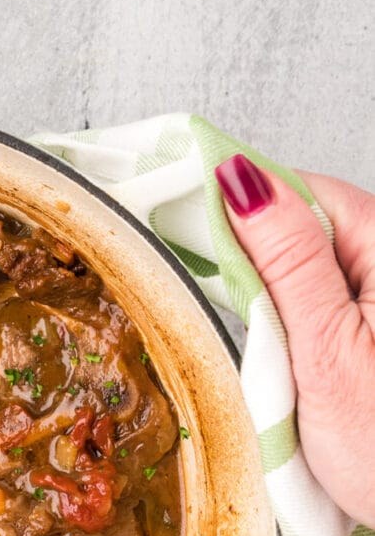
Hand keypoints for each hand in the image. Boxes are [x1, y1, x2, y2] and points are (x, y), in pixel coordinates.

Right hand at [215, 155, 374, 525]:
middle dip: (251, 257)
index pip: (300, 191)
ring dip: (268, 294)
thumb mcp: (325, 350)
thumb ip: (287, 259)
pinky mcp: (371, 329)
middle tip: (218, 308)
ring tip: (255, 345)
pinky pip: (319, 300)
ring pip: (306, 264)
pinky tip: (278, 354)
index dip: (237, 208)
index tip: (179, 230)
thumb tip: (240, 180)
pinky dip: (289, 320)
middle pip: (303, 224)